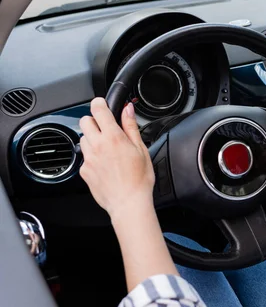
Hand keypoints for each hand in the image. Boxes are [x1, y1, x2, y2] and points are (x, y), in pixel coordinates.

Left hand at [79, 98, 154, 217]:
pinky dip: (92, 157)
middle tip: (106, 129)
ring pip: (83, 138)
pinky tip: (105, 165)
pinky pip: (84, 157)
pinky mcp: (84, 170)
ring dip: (92, 139)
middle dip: (94, 121)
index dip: (100, 103)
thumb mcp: (141, 149)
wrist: (128, 202)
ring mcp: (89, 158)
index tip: (103, 104)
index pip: (98, 109)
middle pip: (85, 121)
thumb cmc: (139, 179)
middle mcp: (97, 146)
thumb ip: (131, 127)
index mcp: (113, 137)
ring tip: (107, 150)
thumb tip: (128, 110)